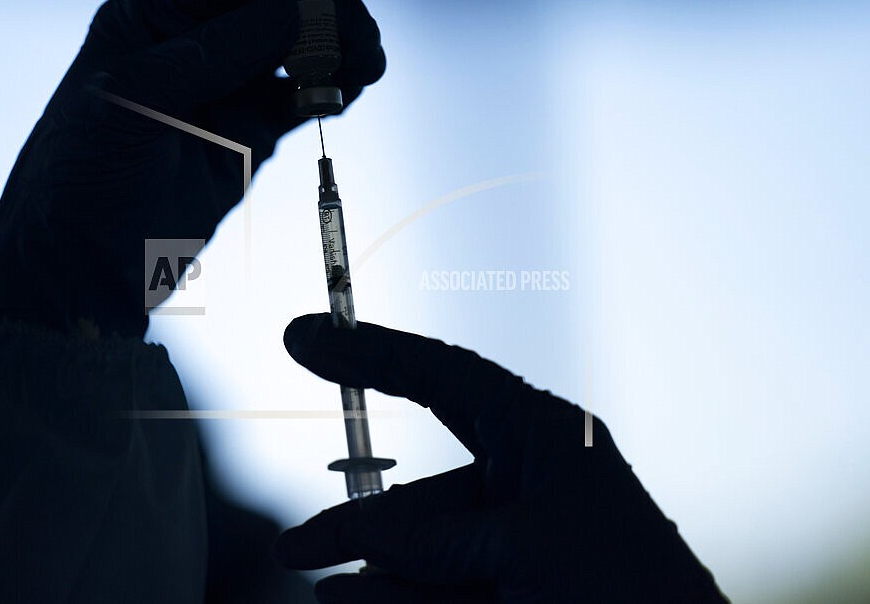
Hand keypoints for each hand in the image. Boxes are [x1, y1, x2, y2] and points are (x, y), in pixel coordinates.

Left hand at [0, 0, 384, 336]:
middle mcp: (191, 46)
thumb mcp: (137, 100)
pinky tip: (349, 90)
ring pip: (293, 54)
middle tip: (363, 38)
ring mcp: (223, 92)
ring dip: (335, 52)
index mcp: (151, 19)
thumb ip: (212, 54)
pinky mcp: (247, 137)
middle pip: (273, 10)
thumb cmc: (84, 176)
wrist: (83, 265)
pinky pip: (298, 102)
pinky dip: (327, 93)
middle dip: (324, 16)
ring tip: (368, 64)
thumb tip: (291, 13)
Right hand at [275, 314, 726, 602]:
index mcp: (541, 437)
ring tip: (317, 584)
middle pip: (417, 494)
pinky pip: (436, 586)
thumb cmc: (624, 592)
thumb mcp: (517, 548)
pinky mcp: (510, 587)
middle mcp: (525, 483)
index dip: (368, 355)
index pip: (441, 377)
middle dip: (355, 524)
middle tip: (292, 550)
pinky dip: (396, 596)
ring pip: (421, 553)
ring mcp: (517, 544)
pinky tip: (352, 603)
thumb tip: (346, 545)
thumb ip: (423, 540)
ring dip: (372, 573)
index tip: (300, 339)